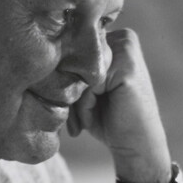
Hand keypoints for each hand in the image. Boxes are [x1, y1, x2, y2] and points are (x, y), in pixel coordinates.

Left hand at [67, 28, 171, 182]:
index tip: (69, 107)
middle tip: (76, 119)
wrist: (136, 145)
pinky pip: (88, 84)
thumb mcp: (86, 90)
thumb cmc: (109, 119)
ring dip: (76, 101)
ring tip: (85, 119)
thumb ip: (72, 70)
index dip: (67, 80)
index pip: (72, 50)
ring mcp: (126, 48)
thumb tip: (47, 60)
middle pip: (74, 59)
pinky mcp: (127, 66)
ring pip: (79, 72)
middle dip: (70, 91)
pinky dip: (85, 106)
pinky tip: (92, 119)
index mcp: (113, 39)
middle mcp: (122, 37)